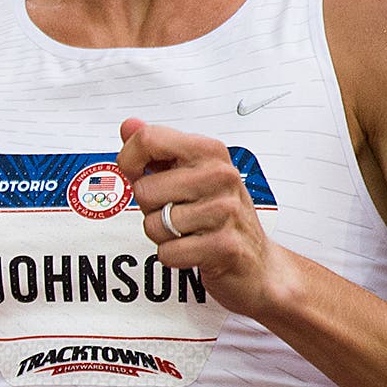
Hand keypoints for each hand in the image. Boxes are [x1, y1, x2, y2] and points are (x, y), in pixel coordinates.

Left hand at [117, 118, 296, 318]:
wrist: (258, 261)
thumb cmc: (217, 215)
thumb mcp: (190, 174)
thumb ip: (157, 149)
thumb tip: (129, 125)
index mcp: (209, 152)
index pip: (147, 140)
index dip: (130, 161)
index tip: (141, 174)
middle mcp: (220, 176)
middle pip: (144, 190)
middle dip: (151, 209)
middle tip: (179, 212)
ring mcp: (225, 210)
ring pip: (153, 224)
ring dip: (164, 235)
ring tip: (191, 231)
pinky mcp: (224, 246)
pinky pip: (168, 252)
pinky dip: (174, 256)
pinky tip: (196, 249)